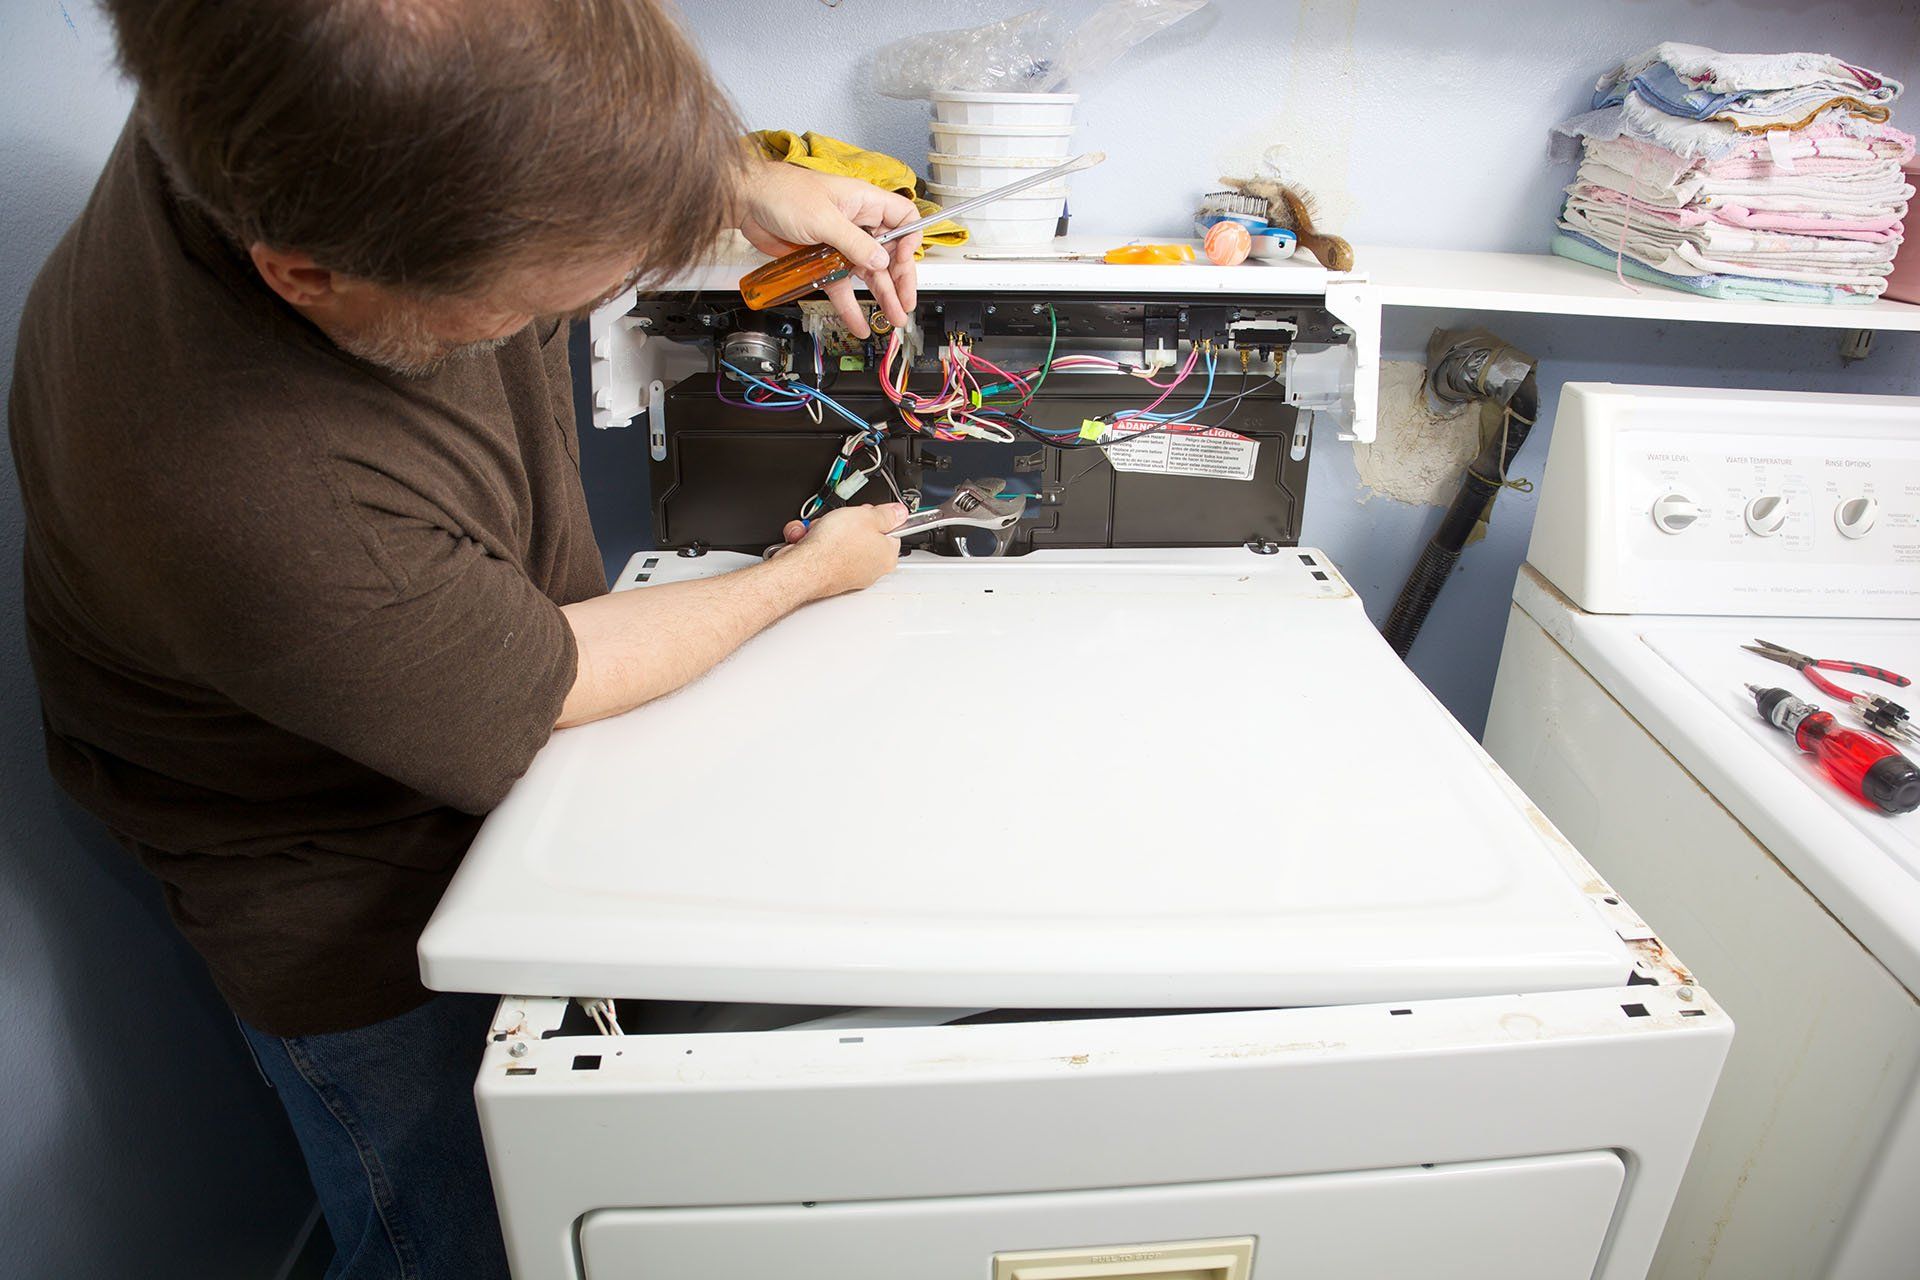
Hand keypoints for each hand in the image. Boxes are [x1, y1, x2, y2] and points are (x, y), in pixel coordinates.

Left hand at [737, 163, 920, 337]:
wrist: (747, 202)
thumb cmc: (782, 192)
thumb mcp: (824, 218)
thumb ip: (854, 243)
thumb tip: (881, 261)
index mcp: (864, 202)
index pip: (903, 219)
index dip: (908, 241)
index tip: (902, 262)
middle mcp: (857, 222)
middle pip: (889, 254)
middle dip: (899, 280)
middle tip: (904, 304)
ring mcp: (840, 242)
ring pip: (868, 273)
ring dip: (881, 297)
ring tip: (890, 318)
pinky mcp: (823, 259)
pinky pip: (842, 285)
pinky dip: (849, 305)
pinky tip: (858, 322)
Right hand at [778, 503, 906, 596]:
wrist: (803, 568)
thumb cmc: (834, 547)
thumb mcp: (867, 515)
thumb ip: (887, 514)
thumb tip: (900, 512)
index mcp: (887, 556)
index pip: (891, 532)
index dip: (877, 516)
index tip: (867, 511)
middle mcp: (870, 569)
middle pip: (862, 535)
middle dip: (846, 522)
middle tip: (840, 519)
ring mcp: (848, 574)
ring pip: (838, 541)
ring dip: (824, 529)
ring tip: (819, 529)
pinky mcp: (827, 575)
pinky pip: (821, 551)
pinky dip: (811, 541)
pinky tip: (806, 539)